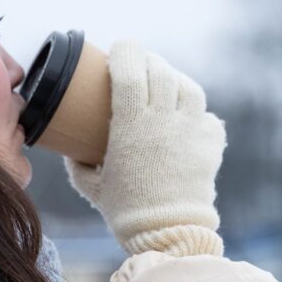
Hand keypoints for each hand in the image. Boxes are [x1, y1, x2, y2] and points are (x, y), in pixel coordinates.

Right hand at [64, 39, 226, 256]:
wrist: (169, 234)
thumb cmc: (125, 211)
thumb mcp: (91, 184)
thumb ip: (79, 161)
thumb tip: (71, 147)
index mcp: (133, 124)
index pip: (131, 70)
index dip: (126, 51)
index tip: (120, 47)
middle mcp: (165, 121)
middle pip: (160, 71)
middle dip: (149, 61)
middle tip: (140, 65)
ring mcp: (191, 132)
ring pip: (189, 88)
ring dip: (175, 80)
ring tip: (166, 85)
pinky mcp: (211, 147)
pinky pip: (208, 118)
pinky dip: (198, 114)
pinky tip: (188, 120)